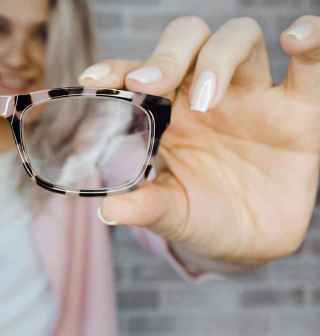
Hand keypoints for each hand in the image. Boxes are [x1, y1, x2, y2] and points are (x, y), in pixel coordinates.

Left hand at [80, 16, 319, 267]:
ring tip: (206, 100)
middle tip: (149, 85)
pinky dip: (311, 40)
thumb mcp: (171, 215)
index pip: (139, 73)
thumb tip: (107, 211)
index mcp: (167, 111)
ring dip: (218, 56)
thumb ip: (145, 207)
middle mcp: (206, 93)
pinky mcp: (299, 110)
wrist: (250, 242)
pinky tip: (295, 42)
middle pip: (188, 40)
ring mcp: (252, 96)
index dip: (117, 68)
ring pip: (238, 38)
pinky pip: (312, 65)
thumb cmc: (201, 217)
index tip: (93, 79)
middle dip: (166, 55)